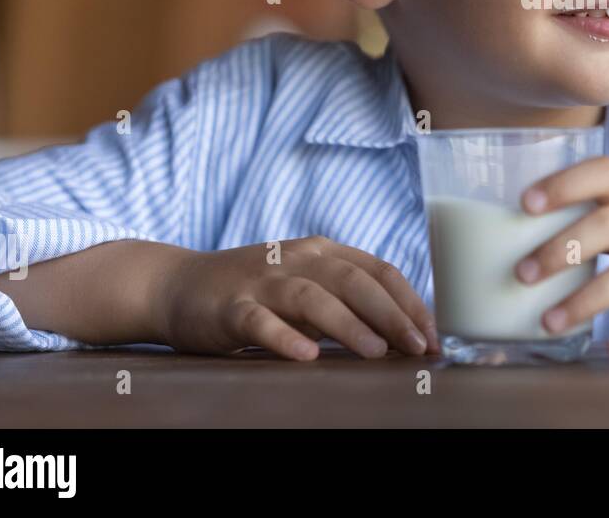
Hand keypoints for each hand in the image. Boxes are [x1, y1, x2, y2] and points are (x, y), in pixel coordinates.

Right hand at [155, 236, 438, 360]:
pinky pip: (260, 322)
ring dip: (349, 325)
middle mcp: (298, 259)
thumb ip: (345, 301)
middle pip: (354, 281)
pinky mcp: (229, 307)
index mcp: (323, 252)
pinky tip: (306, 356)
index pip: (379, 271)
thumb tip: (400, 333)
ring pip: (313, 297)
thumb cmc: (254, 293)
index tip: (433, 336)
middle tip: (417, 346)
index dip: (410, 302)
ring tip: (376, 352)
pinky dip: (284, 337)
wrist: (176, 285)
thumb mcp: (305, 286)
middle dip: (392, 314)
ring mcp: (263, 281)